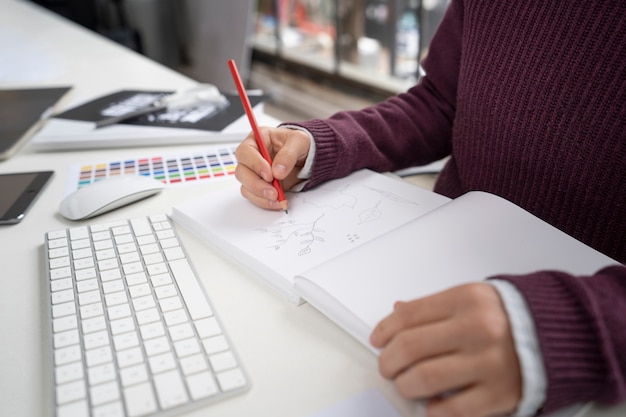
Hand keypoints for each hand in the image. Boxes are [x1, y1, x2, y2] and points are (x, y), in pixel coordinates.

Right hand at [235, 126, 310, 209]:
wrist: (306, 157)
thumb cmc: (300, 143)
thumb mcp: (299, 141)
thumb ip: (288, 154)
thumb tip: (278, 171)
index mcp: (257, 140)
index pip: (245, 151)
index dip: (255, 164)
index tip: (269, 175)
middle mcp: (252, 156)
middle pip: (241, 171)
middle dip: (256, 184)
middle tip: (273, 192)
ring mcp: (254, 172)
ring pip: (246, 186)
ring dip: (260, 195)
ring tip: (277, 198)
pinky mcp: (259, 185)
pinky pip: (254, 196)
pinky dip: (264, 201)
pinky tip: (277, 202)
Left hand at [370, 283, 521, 416]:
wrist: (560, 335)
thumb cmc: (510, 317)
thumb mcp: (472, 298)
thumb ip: (434, 307)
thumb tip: (396, 313)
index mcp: (465, 299)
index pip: (408, 315)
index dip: (384, 330)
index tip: (378, 341)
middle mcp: (476, 329)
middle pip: (409, 347)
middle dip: (388, 362)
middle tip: (388, 367)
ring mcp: (488, 363)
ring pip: (423, 379)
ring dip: (404, 386)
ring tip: (406, 384)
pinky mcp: (499, 394)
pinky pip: (450, 410)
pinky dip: (432, 410)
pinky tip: (431, 403)